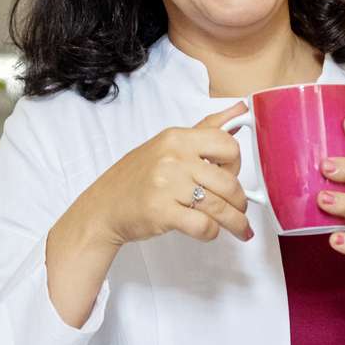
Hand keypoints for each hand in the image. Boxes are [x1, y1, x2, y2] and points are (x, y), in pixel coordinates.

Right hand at [75, 102, 255, 247]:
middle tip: (239, 208)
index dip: (236, 164)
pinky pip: (203, 226)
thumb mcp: (169, 145)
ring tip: (239, 228)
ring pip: (220, 207)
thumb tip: (240, 111)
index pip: (227, 145)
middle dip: (240, 201)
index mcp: (177, 138)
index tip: (231, 175)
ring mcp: (167, 185)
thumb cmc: (137, 177)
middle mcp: (173, 158)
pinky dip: (211, 233)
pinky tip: (208, 231)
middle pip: (228, 182)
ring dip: (234, 222)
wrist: (104, 207)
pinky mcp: (162, 212)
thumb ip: (207, 129)